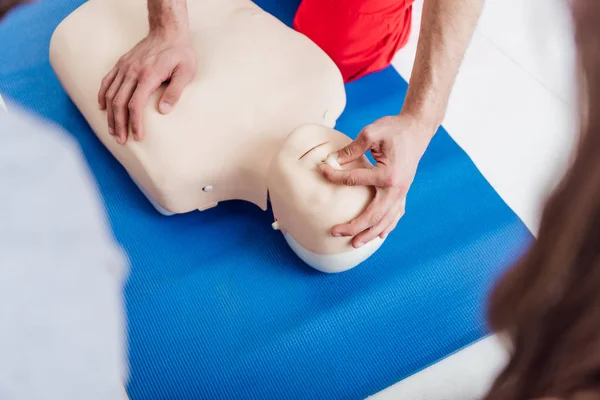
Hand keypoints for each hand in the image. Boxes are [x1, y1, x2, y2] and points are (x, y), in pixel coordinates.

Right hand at [98, 31, 196, 143]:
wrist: (168, 31)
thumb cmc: (180, 53)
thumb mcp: (186, 72)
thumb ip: (175, 91)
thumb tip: (164, 111)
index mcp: (148, 76)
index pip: (135, 105)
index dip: (135, 123)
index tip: (137, 137)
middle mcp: (132, 72)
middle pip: (119, 102)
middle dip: (119, 124)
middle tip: (121, 140)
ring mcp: (125, 67)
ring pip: (110, 94)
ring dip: (110, 114)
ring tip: (112, 130)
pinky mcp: (121, 63)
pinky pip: (107, 81)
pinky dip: (102, 95)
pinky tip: (103, 108)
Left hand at [318, 114, 433, 247]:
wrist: (418, 129)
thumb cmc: (394, 129)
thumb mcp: (372, 132)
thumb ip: (352, 148)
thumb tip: (333, 160)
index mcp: (386, 174)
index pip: (353, 180)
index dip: (334, 176)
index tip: (322, 170)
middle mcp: (396, 188)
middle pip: (372, 215)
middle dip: (353, 227)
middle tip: (334, 232)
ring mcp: (401, 192)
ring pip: (385, 220)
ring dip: (370, 234)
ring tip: (354, 244)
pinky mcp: (404, 191)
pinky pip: (396, 214)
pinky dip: (388, 226)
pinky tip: (380, 236)